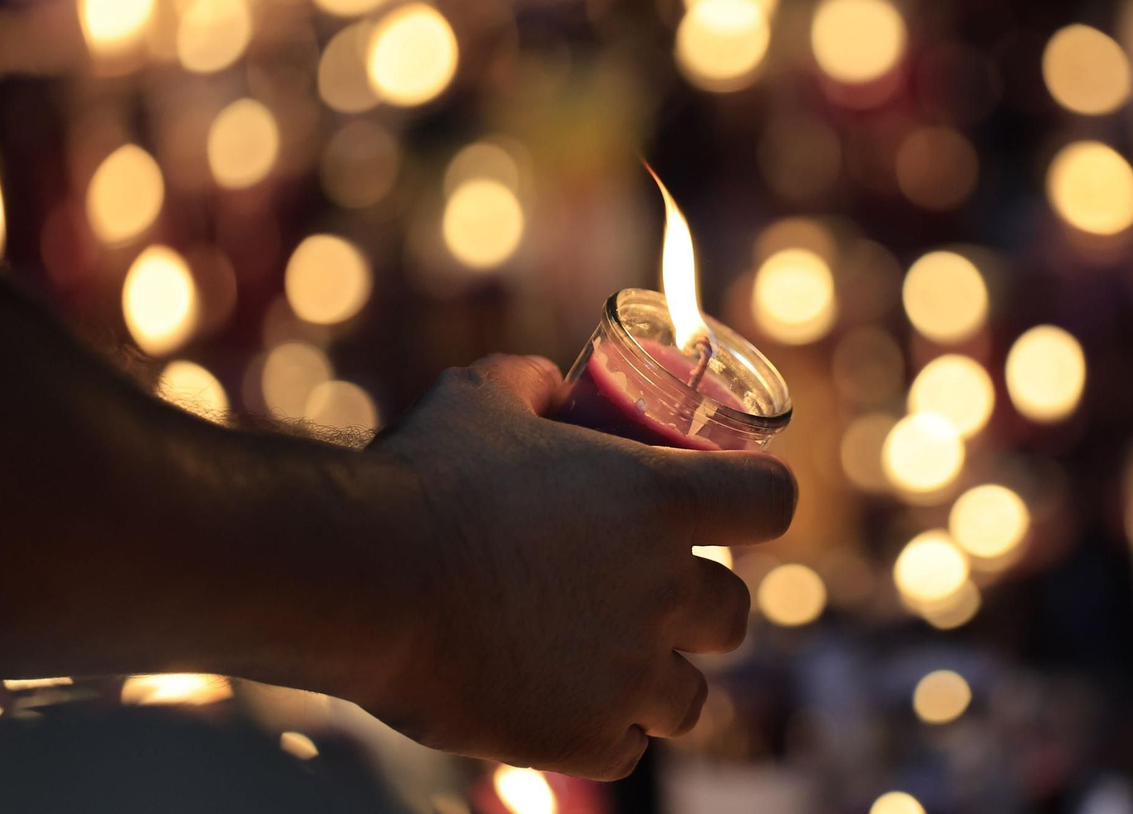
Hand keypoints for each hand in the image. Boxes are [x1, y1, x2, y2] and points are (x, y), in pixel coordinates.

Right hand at [365, 355, 796, 778]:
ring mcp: (629, 672)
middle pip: (734, 611)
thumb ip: (536, 384)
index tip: (731, 509)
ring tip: (600, 662)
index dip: (757, 502)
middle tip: (645, 595)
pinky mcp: (584, 738)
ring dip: (656, 677)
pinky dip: (603, 732)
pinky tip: (563, 707)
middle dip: (698, 604)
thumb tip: (554, 383)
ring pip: (689, 694)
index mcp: (660, 501)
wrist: (359, 578)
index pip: (772, 502)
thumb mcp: (483, 397)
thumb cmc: (421, 476)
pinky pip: (627, 748)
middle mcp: (663, 590)